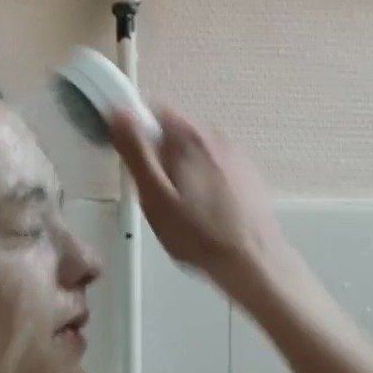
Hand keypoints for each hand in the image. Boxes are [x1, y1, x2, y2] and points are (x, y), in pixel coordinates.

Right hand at [110, 106, 291, 293]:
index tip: (133, 161)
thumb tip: (119, 113)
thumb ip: (136, 152)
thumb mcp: (155, 196)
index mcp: (190, 137)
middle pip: (175, 134)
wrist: (252, 261)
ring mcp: (236, 155)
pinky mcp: (247, 174)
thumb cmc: (199, 235)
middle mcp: (216, 137)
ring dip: (182, 173)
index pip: (154, 111)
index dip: (137, 132)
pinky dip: (204, 184)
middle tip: (157, 197)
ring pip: (194, 153)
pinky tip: (204, 214)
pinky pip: (214, 168)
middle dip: (160, 158)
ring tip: (181, 211)